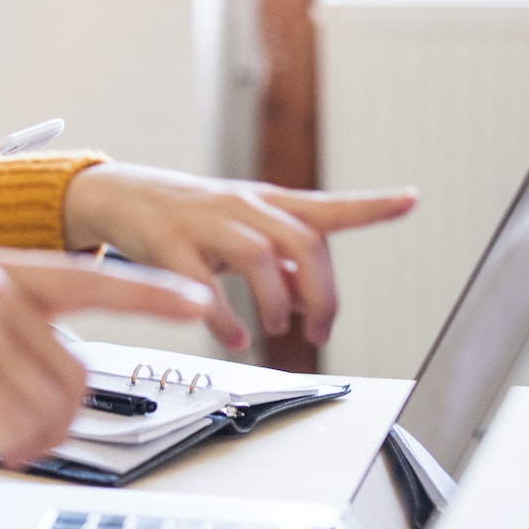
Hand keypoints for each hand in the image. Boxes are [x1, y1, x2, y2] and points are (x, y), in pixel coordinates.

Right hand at [60, 163, 416, 348]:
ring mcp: (204, 221)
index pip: (327, 205)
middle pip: (303, 241)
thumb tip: (314, 303)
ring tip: (273, 330)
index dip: (370, 205)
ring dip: (277, 303)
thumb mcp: (240, 231)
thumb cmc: (188, 216)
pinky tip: (231, 335)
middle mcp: (240, 205)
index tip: (411, 201)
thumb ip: (281, 262)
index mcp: (264, 202)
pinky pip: (202, 284)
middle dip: (322, 295)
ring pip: (259, 258)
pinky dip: (223, 319)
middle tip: (318, 332)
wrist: (117, 194)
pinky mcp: (167, 242)